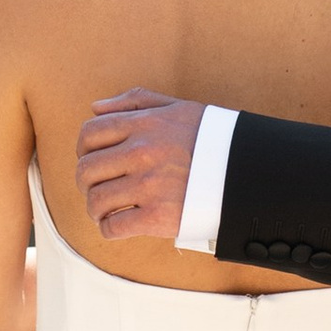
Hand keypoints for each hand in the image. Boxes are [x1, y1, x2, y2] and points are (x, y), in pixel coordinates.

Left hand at [78, 90, 199, 247]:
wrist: (247, 174)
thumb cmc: (212, 139)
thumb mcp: (178, 108)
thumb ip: (135, 101)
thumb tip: (95, 107)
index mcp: (145, 124)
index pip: (90, 134)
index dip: (83, 149)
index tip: (92, 159)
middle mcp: (142, 153)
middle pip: (86, 169)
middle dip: (86, 182)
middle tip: (98, 188)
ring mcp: (149, 186)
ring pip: (96, 201)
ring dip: (96, 208)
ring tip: (106, 210)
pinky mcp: (157, 217)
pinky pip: (113, 227)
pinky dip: (109, 229)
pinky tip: (118, 225)